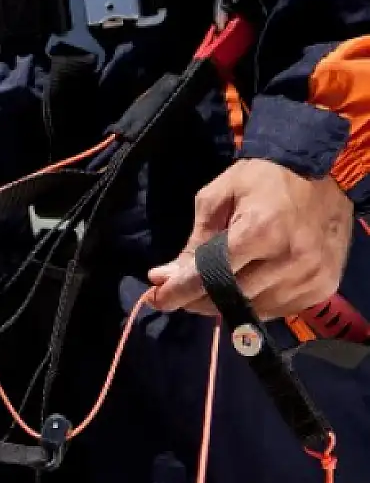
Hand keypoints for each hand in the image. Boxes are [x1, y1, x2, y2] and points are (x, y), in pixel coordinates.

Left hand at [148, 158, 353, 318]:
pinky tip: (243, 288)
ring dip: (225, 304)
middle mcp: (290, 260)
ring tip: (209, 289)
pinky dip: (255, 304)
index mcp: (261, 231)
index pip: (211, 275)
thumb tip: (164, 276)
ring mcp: (311, 276)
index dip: (180, 292)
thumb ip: (194, 241)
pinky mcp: (324, 286)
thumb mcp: (217, 198)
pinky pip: (279, 309)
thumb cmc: (262, 179)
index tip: (157, 299)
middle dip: (197, 300)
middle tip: (178, 293)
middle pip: (231, 298)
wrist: (321, 172)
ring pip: (254, 310)